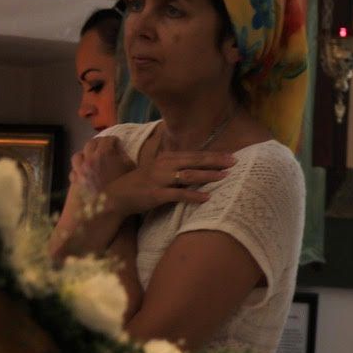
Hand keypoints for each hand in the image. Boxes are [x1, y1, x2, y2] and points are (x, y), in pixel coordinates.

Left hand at [71, 137, 135, 192]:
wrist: (106, 206)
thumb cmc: (122, 187)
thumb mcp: (130, 170)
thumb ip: (125, 158)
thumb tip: (120, 152)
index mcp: (104, 154)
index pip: (107, 140)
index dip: (113, 140)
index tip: (116, 142)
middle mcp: (89, 158)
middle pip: (91, 143)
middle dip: (98, 143)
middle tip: (104, 146)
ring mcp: (80, 169)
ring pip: (78, 155)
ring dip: (84, 154)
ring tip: (89, 158)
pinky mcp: (76, 181)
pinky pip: (74, 171)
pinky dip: (78, 170)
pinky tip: (83, 173)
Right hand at [102, 150, 235, 217]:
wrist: (117, 195)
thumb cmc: (142, 183)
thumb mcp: (160, 170)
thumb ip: (178, 166)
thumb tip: (200, 166)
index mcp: (167, 158)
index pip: (194, 154)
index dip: (213, 155)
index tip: (231, 155)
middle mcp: (164, 165)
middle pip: (194, 161)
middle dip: (216, 161)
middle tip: (235, 162)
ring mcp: (160, 179)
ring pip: (189, 175)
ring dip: (208, 175)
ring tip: (225, 177)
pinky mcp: (156, 194)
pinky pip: (178, 194)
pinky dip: (194, 195)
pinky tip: (207, 198)